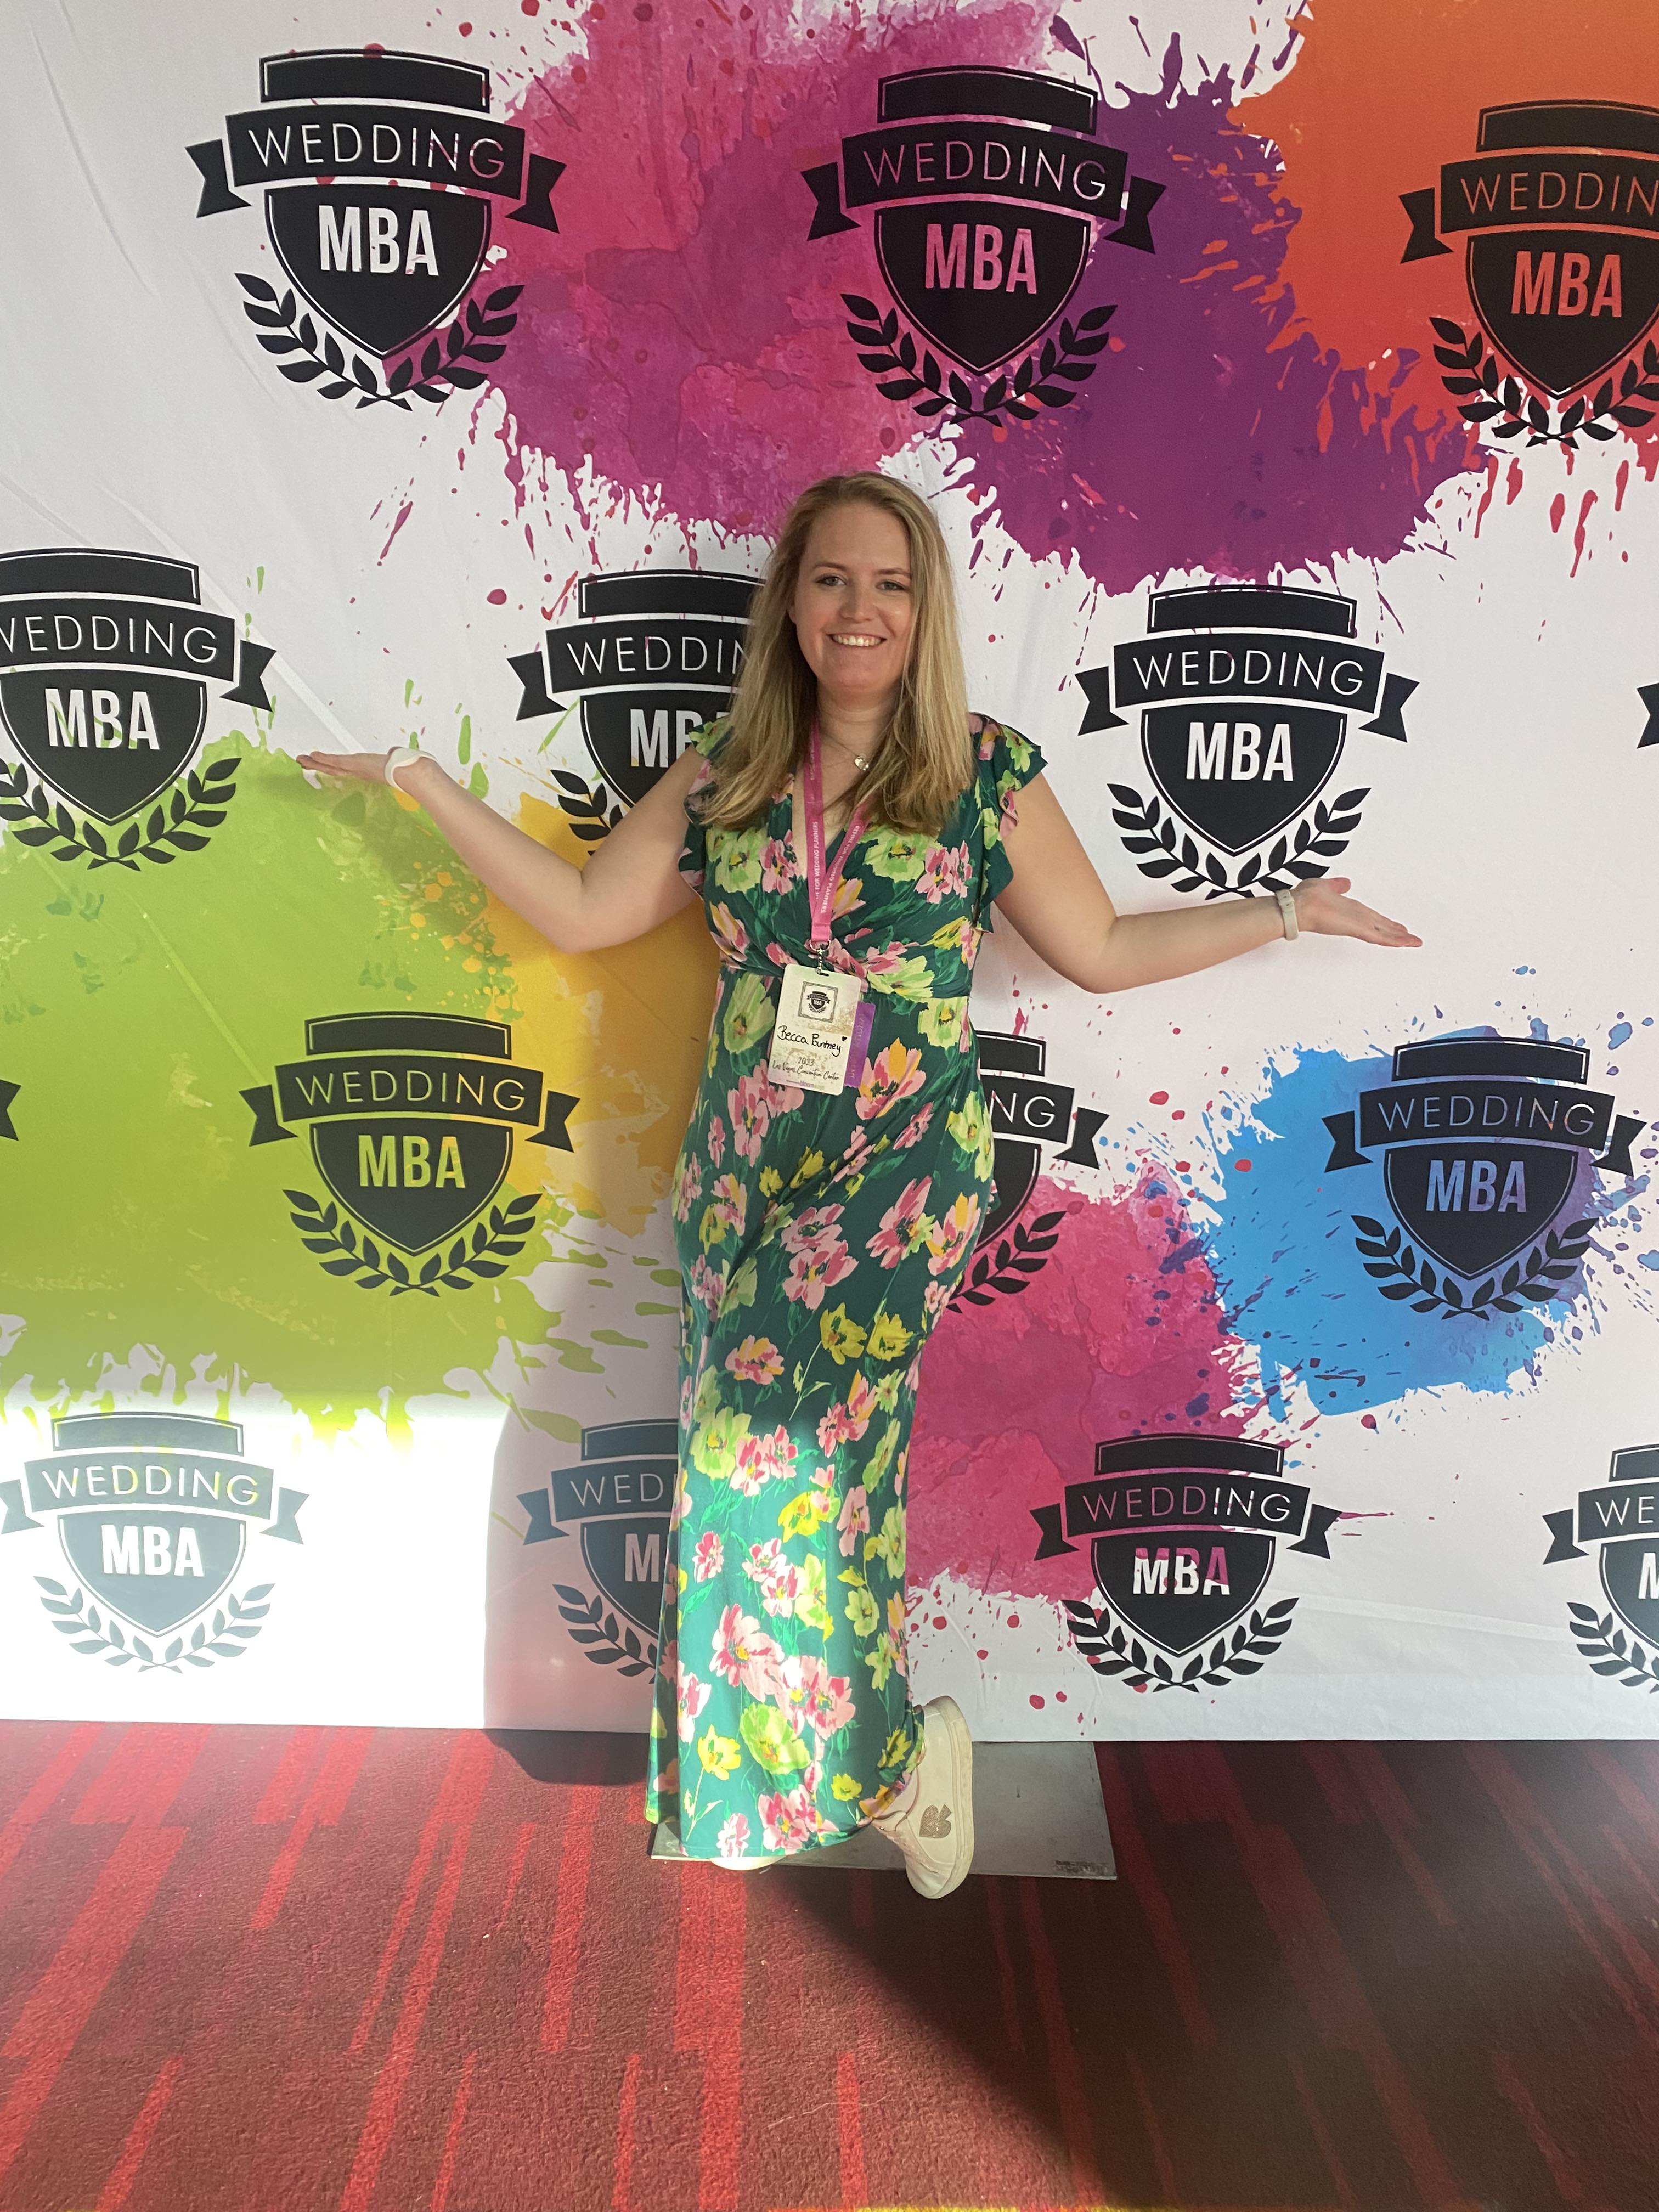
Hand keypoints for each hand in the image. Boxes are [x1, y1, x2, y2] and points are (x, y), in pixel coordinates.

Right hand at [295, 748, 399, 783]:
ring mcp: (353, 768)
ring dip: (315, 763)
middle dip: (316, 765)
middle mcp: (356, 770)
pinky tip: (313, 756)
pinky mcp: (353, 764)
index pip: (342, 768)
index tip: (318, 764)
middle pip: (332, 768)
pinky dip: (324, 759)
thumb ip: (391, 756)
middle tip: (301, 762)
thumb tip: (394, 752)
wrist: (401, 772)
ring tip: (302, 760)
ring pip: (330, 766)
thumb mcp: (391, 761)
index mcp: (362, 770)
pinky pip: (336, 761)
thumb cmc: (398, 769)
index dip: (329, 766)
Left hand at [1292, 878, 1420, 947]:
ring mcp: (1355, 925)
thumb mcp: (1325, 886)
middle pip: (1381, 927)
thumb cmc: (1306, 897)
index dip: (1384, 922)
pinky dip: (1392, 939)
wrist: (1297, 907)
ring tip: (1415, 942)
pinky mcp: (1355, 929)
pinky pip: (1378, 936)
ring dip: (1400, 938)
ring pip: (1383, 933)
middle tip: (1411, 938)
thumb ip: (1337, 886)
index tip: (1396, 925)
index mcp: (1349, 910)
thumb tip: (1345, 883)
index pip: (1371, 917)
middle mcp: (1354, 918)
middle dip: (1397, 932)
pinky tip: (1404, 942)